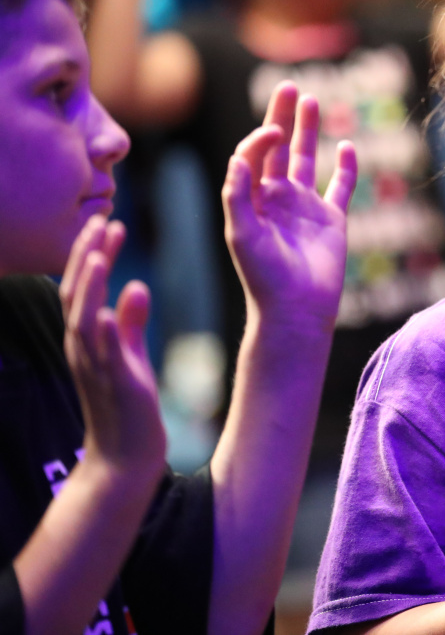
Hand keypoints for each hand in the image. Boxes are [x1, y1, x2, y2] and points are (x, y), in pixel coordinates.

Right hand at [58, 216, 164, 480]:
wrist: (125, 458)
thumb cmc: (128, 405)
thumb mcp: (129, 355)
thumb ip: (131, 322)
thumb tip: (137, 284)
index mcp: (86, 339)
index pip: (82, 287)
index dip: (90, 254)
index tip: (106, 222)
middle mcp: (82, 349)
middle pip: (75, 294)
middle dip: (86, 256)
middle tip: (101, 219)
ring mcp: (94, 367)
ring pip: (82, 319)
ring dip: (89, 286)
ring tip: (98, 252)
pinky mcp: (113, 386)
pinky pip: (103, 356)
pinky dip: (104, 332)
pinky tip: (107, 311)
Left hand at [223, 81, 357, 332]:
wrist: (297, 310)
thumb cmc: (263, 277)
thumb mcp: (242, 235)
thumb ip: (237, 195)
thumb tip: (238, 157)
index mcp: (251, 199)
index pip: (253, 155)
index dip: (261, 137)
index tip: (273, 132)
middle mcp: (276, 198)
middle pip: (279, 148)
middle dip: (281, 116)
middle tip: (288, 86)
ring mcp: (305, 207)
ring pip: (307, 159)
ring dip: (309, 131)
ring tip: (312, 101)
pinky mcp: (332, 219)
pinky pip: (340, 187)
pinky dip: (347, 167)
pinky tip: (348, 146)